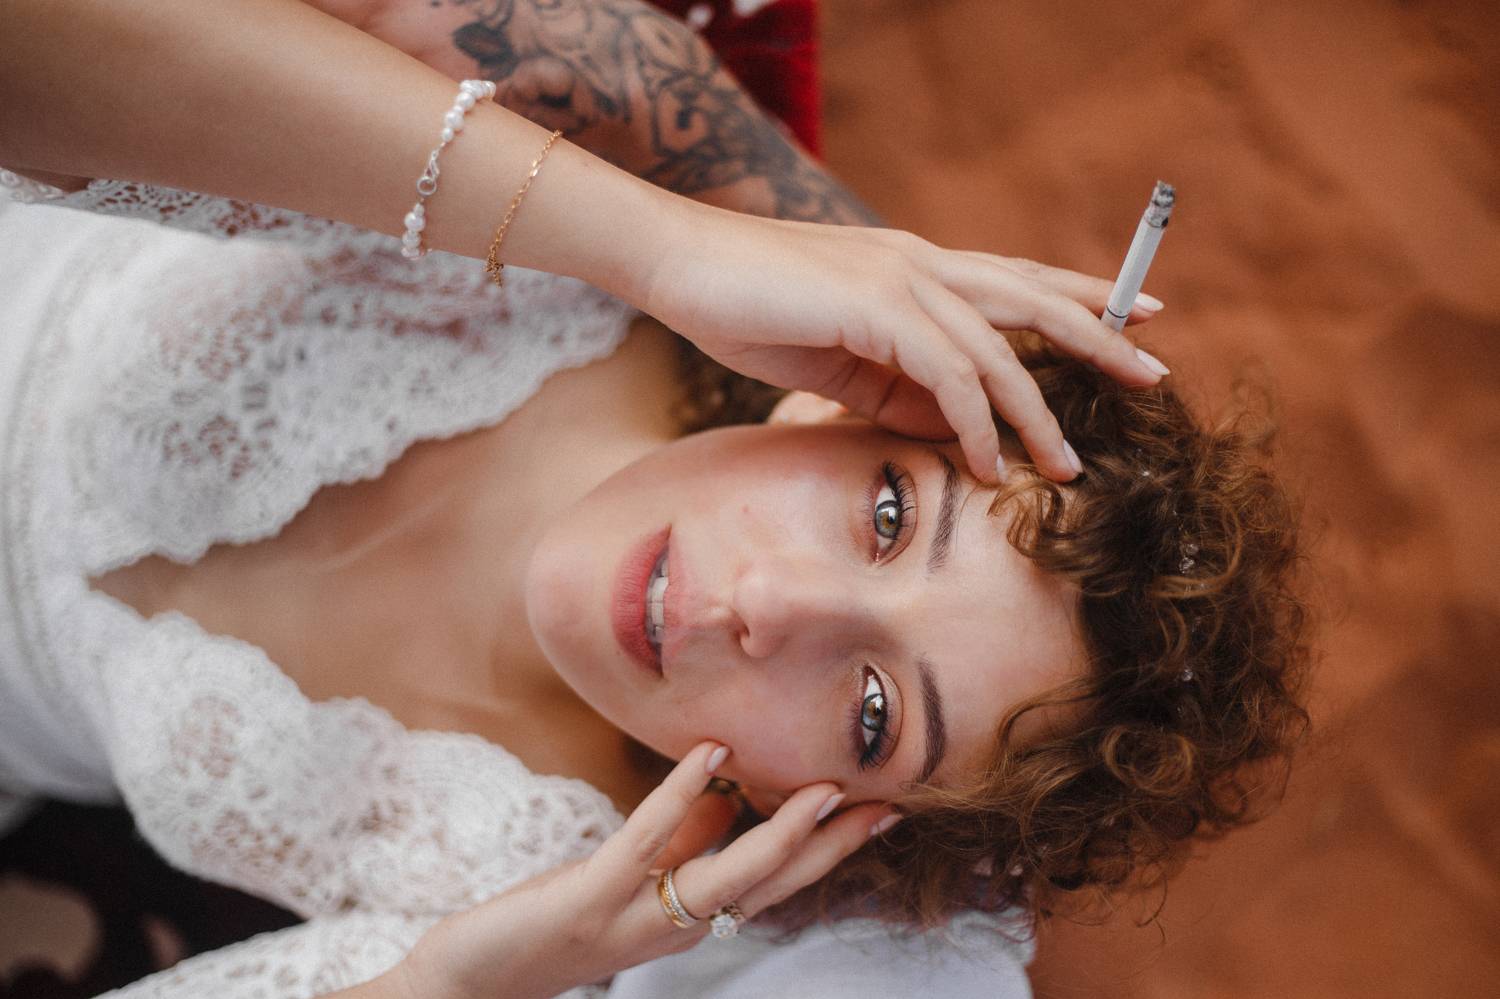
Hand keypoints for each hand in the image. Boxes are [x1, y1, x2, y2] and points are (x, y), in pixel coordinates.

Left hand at [393, 743, 892, 998]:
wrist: (475, 979)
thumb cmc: (554, 917)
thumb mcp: (632, 874)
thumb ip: (683, 838)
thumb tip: (729, 787)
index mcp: (689, 918)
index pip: (774, 882)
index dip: (830, 848)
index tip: (882, 809)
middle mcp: (676, 926)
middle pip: (770, 886)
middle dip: (832, 845)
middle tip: (887, 804)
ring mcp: (637, 917)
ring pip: (726, 878)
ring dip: (780, 835)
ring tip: (824, 787)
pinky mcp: (593, 898)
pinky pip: (646, 842)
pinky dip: (680, 794)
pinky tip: (709, 752)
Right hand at [642, 203, 1167, 482]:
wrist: (678, 264)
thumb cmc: (747, 307)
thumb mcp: (840, 361)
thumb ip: (900, 390)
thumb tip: (961, 430)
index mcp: (915, 269)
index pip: (1015, 279)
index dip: (1079, 295)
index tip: (1135, 314)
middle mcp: (922, 264)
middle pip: (1034, 298)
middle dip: (1101, 335)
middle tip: (1155, 371)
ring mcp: (902, 280)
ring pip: (1001, 345)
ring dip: (1039, 411)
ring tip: (1069, 465)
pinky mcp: (875, 306)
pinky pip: (948, 372)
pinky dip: (976, 422)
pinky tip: (989, 463)